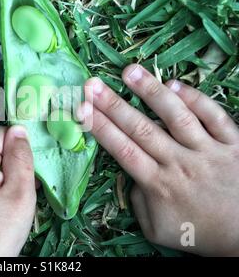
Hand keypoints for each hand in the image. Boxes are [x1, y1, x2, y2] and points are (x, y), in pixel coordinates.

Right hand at [78, 64, 238, 255]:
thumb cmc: (198, 233)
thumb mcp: (158, 230)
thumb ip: (138, 202)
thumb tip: (132, 176)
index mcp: (158, 185)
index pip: (122, 150)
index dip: (100, 128)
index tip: (81, 109)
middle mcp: (179, 163)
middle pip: (140, 129)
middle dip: (113, 105)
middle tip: (92, 84)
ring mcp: (207, 151)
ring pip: (175, 116)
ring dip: (151, 92)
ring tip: (129, 71)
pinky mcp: (233, 144)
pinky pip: (214, 117)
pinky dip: (195, 99)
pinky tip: (175, 84)